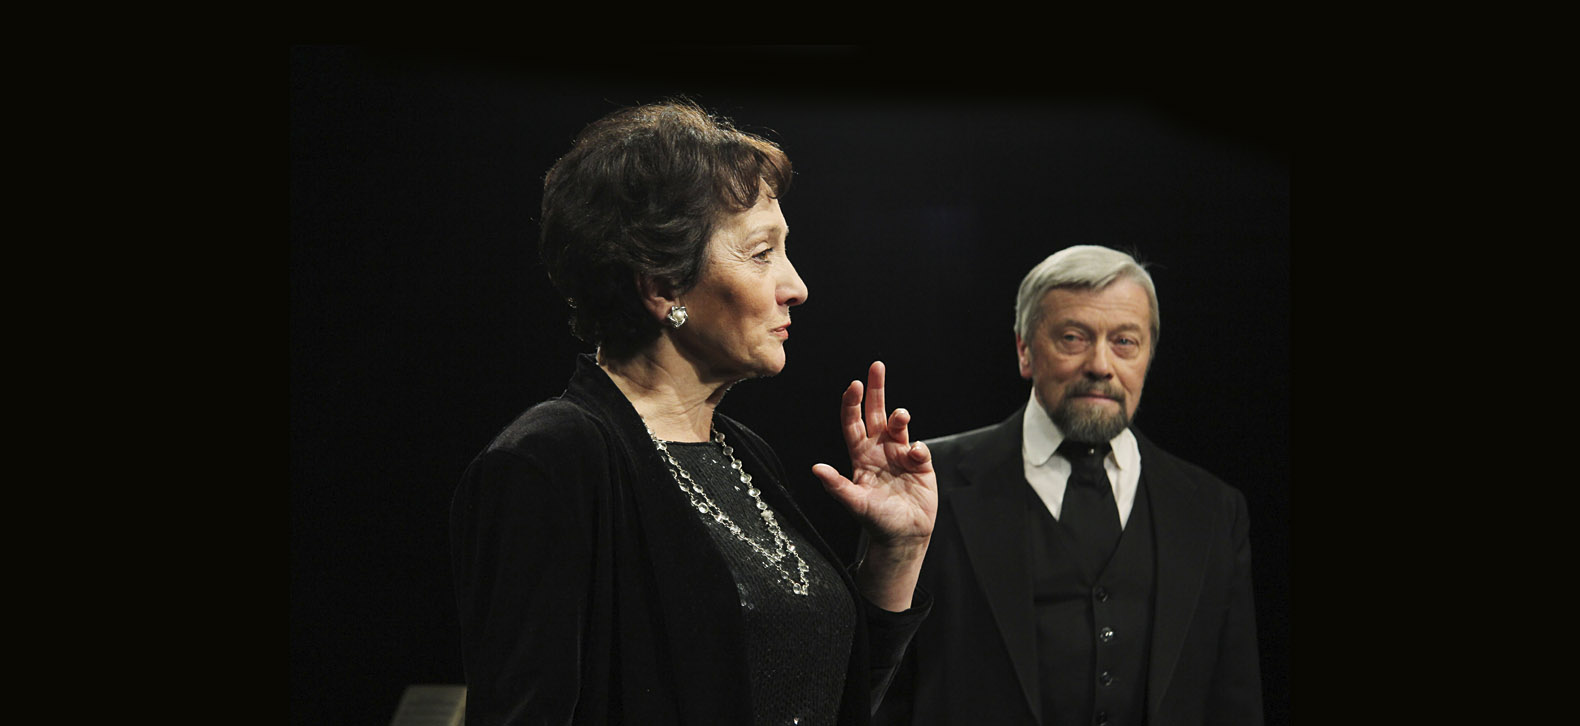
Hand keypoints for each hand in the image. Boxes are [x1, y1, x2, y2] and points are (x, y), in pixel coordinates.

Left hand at [812, 361, 937, 548]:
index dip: (852, 404)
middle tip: (876, 366)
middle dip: (876, 389)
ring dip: (899, 416)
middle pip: (876, 413)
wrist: (903, 536)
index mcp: (860, 455)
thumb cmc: (876, 521)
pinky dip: (918, 448)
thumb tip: (816, 468)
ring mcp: (900, 455)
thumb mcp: (854, 503)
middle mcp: (879, 450)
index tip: (854, 385)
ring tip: (900, 416)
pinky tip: (916, 456)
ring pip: (898, 425)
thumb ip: (837, 486)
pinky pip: (919, 448)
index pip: (853, 423)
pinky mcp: (920, 464)